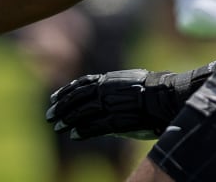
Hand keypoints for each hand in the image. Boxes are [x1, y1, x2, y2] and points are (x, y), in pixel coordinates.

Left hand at [46, 69, 195, 139]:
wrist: (167, 98)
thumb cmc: (153, 91)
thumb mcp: (128, 83)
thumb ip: (112, 90)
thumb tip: (102, 97)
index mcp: (108, 80)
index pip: (80, 85)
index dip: (65, 91)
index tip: (53, 98)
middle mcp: (106, 91)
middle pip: (77, 98)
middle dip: (61, 107)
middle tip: (49, 115)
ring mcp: (110, 105)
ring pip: (82, 112)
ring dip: (67, 120)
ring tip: (56, 126)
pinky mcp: (117, 120)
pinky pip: (95, 126)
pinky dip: (83, 130)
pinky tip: (73, 135)